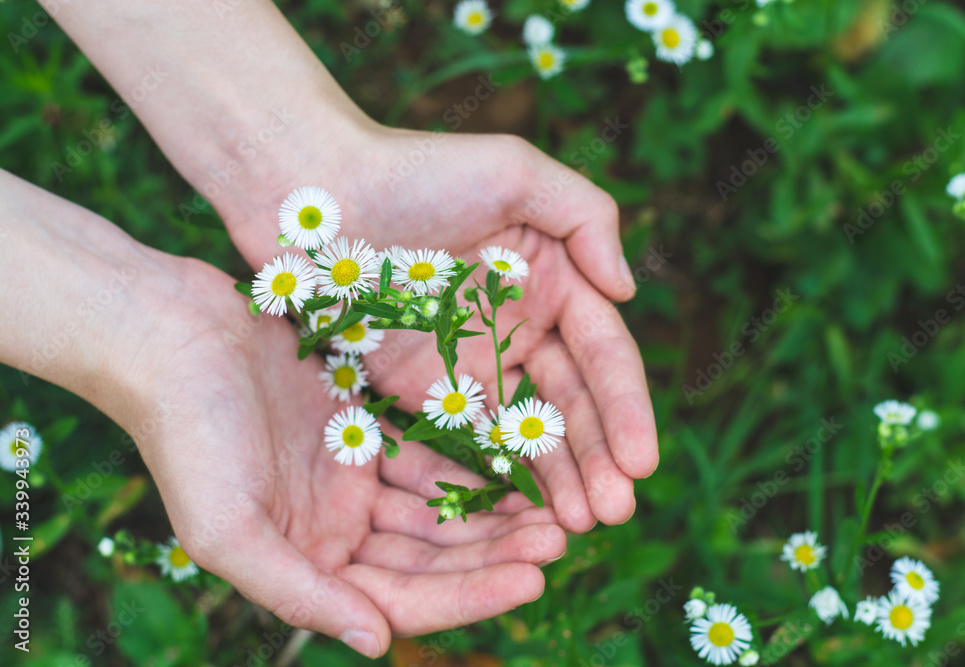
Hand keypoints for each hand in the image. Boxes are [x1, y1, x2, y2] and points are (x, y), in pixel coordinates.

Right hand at [131, 258, 566, 656]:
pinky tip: (514, 460)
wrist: (170, 335)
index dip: (471, 593)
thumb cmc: (187, 433)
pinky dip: (468, 463)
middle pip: (433, 555)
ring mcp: (349, 477)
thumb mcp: (227, 529)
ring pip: (438, 508)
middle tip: (562, 539)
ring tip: (553, 505)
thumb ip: (299, 592)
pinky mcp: (360, 426)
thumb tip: (377, 643)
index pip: (404, 596)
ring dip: (492, 511)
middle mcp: (334, 529)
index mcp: (306, 563)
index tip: (535, 576)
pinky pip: (428, 453)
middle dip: (495, 552)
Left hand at [218, 125, 659, 531]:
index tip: (640, 462)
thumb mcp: (514, 171)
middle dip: (597, 459)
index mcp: (552, 280)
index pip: (602, 355)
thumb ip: (587, 217)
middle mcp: (520, 327)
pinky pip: (470, 441)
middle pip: (571, 405)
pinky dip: (499, 478)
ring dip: (557, 480)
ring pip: (526, 432)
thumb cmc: (414, 170)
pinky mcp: (424, 388)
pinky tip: (518, 516)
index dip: (625, 409)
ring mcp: (472, 362)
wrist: (312, 196)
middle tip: (613, 512)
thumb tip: (626, 289)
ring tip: (576, 527)